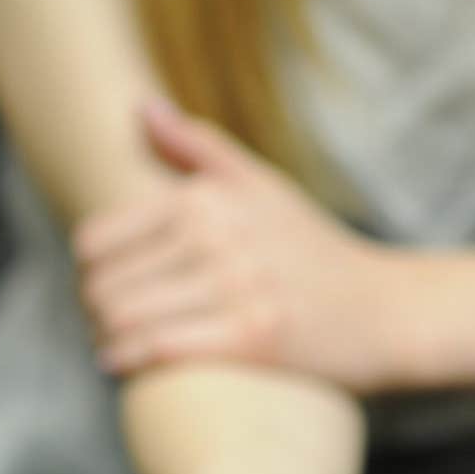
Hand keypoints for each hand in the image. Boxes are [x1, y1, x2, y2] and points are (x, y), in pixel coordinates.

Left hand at [74, 99, 399, 394]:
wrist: (387, 311)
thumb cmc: (313, 251)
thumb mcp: (263, 186)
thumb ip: (197, 148)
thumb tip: (140, 108)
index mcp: (208, 198)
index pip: (95, 240)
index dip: (87, 271)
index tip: (102, 285)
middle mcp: (218, 236)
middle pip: (103, 285)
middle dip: (95, 311)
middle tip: (106, 324)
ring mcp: (236, 288)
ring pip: (124, 319)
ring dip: (107, 341)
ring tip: (113, 347)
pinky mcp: (253, 339)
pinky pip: (160, 350)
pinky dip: (130, 361)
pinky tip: (124, 366)